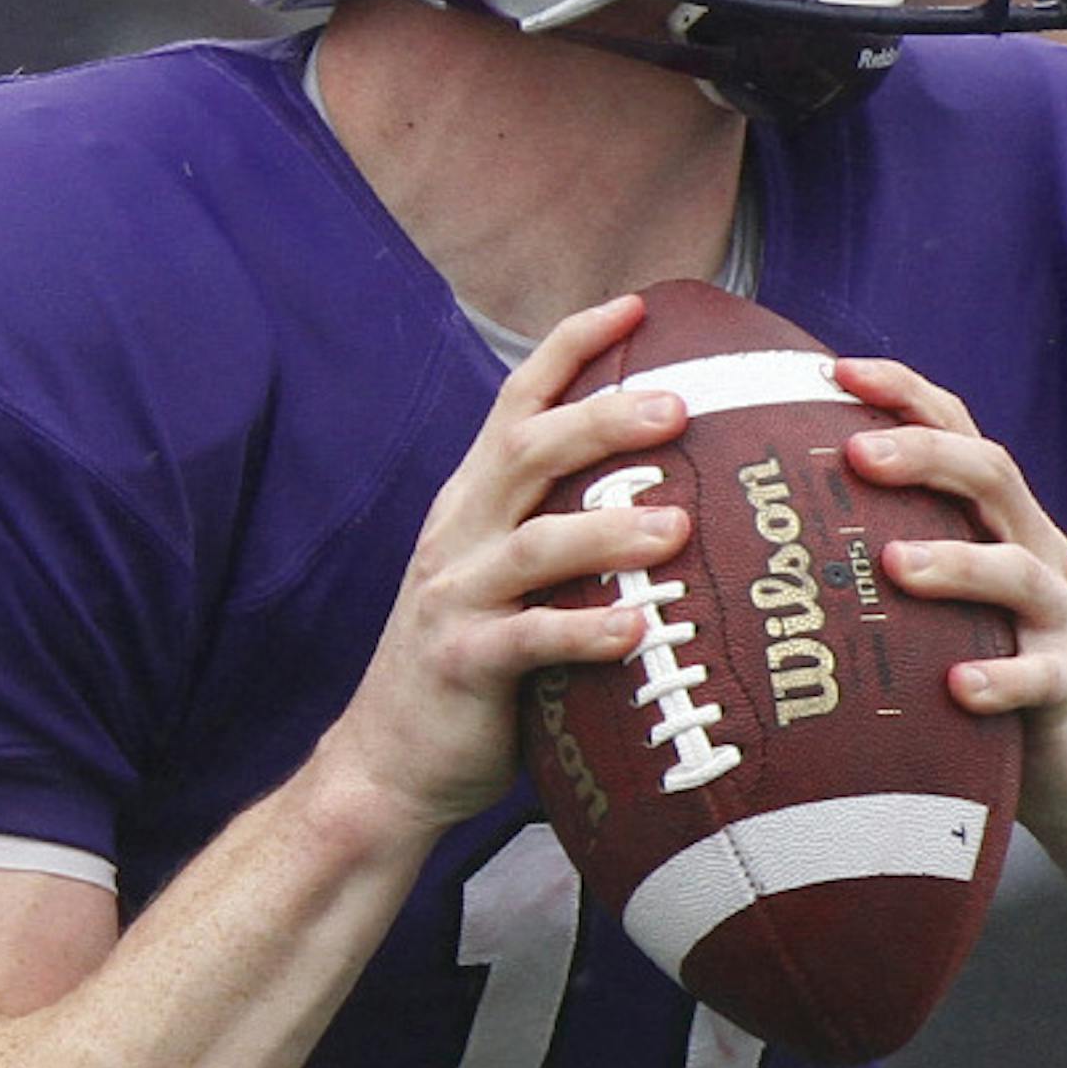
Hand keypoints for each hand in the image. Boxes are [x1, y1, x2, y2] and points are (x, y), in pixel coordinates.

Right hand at [323, 294, 692, 834]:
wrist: (387, 762)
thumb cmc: (475, 665)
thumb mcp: (509, 577)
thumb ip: (566, 530)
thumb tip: (679, 492)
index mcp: (473, 501)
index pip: (518, 399)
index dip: (572, 346)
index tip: (637, 304)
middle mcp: (459, 534)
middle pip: (527, 451)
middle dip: (602, 419)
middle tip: (679, 407)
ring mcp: (455, 598)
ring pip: (532, 545)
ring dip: (607, 531)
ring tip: (678, 528)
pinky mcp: (462, 665)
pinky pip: (528, 642)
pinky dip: (583, 632)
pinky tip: (638, 631)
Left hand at [830, 355, 1066, 838]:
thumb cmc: (969, 666)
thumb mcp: (926, 600)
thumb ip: (869, 552)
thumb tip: (747, 525)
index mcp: (993, 518)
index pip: (956, 429)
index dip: (904, 393)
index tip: (836, 370)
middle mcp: (1032, 550)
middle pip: (991, 476)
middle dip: (925, 455)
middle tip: (856, 454)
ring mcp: (1058, 618)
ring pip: (1018, 572)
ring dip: (956, 564)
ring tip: (893, 566)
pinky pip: (1043, 678)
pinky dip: (1003, 678)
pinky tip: (958, 686)